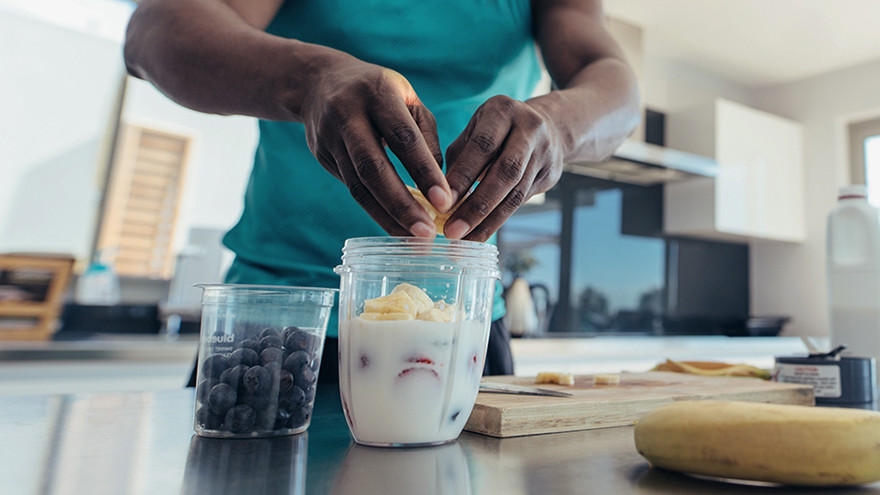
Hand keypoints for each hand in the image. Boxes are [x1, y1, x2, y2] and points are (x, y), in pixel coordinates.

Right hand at [301, 57, 452, 236]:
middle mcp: (348, 115)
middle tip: (427, 234)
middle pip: (374, 168)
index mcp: (378, 93)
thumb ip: (425, 138)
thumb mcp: (407, 100)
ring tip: (414, 240)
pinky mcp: (322, 156)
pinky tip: (396, 228)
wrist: (318, 82)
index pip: (403, 138)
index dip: (424, 171)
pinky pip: (352, 189)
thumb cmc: (379, 93)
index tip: (445, 201)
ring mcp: (330, 137)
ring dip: (387, 217)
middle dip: (402, 204)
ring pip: (359, 185)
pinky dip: (375, 212)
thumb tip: (441, 184)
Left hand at [443, 95, 563, 240]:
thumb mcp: (475, 130)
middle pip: (505, 173)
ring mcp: (545, 152)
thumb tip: (438, 196)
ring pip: (516, 193)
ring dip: (488, 221)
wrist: (548, 127)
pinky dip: (498, 220)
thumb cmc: (496, 131)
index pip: (482, 146)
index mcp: (503, 111)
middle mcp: (529, 128)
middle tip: (452, 231)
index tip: (441, 203)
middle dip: (477, 206)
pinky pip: (522, 201)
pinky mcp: (551, 174)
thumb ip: (458, 158)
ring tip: (464, 239)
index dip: (463, 177)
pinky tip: (479, 233)